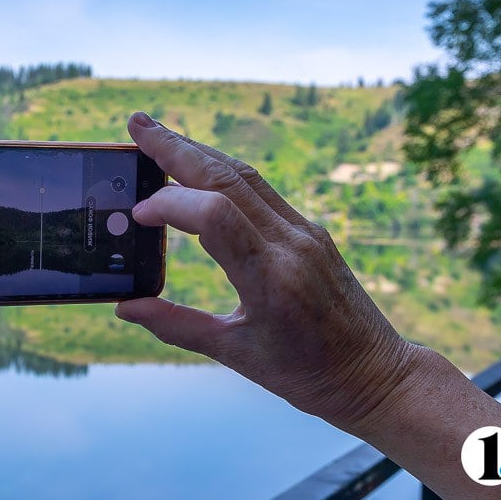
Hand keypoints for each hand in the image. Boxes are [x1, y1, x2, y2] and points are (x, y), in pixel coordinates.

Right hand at [118, 112, 421, 433]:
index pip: (213, 215)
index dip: (169, 204)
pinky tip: (197, 167)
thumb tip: (125, 307)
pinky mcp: (310, 231)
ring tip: (157, 135)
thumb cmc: (308, 375)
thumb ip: (176, 326)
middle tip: (136, 124)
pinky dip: (222, 172)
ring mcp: (304, 232)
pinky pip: (261, 189)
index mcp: (270, 280)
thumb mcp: (236, 356)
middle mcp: (290, 245)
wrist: (375, 375)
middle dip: (176, 147)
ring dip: (198, 151)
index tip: (138, 215)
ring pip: (244, 175)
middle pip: (226, 178)